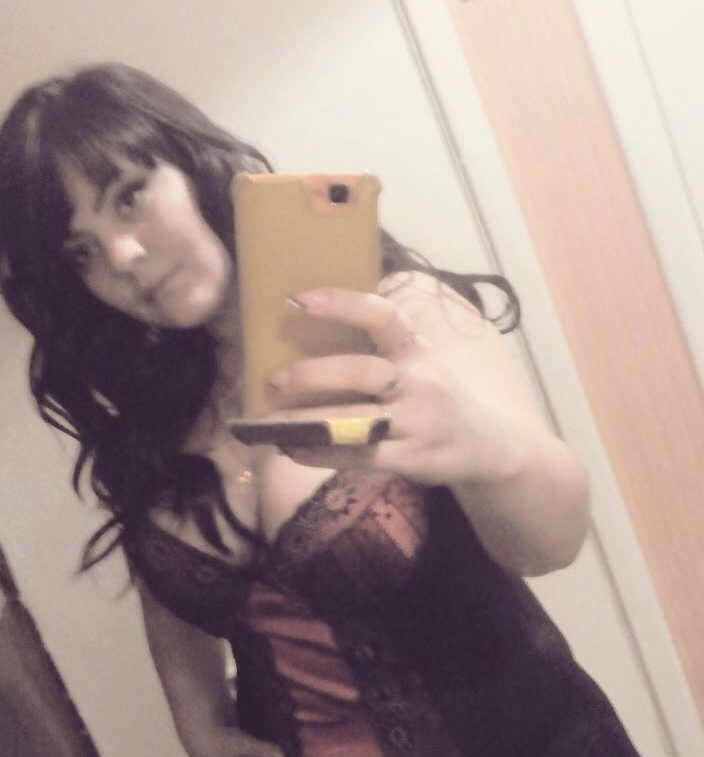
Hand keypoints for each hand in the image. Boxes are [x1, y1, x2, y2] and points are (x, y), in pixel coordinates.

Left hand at [266, 278, 516, 486]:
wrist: (486, 446)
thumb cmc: (436, 398)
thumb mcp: (419, 362)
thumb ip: (379, 349)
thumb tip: (309, 335)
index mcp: (416, 348)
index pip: (382, 316)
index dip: (342, 304)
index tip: (299, 299)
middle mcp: (419, 381)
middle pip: (362, 371)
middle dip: (315, 374)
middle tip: (276, 379)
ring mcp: (416, 421)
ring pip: (356, 419)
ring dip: (308, 420)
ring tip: (269, 423)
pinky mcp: (410, 457)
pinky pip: (358, 455)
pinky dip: (320, 452)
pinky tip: (293, 448)